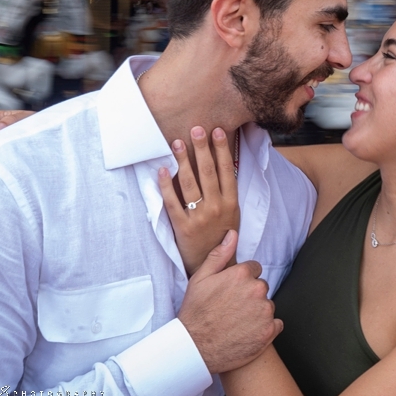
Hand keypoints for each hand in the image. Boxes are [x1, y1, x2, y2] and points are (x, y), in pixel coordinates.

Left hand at [157, 127, 239, 275]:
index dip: (221, 150)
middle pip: (208, 172)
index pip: (227, 170)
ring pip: (190, 183)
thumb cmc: (222, 238)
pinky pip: (172, 202)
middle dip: (202, 148)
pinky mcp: (182, 227)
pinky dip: (166, 185)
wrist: (213, 266)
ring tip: (177, 143)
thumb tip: (223, 164)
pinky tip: (162, 170)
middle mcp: (216, 208)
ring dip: (183, 160)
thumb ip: (227, 192)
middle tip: (196, 129)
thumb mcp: (233, 215)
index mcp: (231, 203)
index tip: (217, 132)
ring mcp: (199, 217)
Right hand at [179, 230, 281, 373]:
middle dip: (250, 296)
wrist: (195, 349)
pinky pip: (275, 324)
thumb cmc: (195, 313)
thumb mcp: (200, 279)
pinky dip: (265, 328)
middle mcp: (257, 290)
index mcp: (242, 274)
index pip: (254, 270)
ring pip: (267, 306)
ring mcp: (265, 311)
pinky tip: (247, 333)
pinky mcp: (269, 331)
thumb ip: (219, 255)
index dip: (241, 281)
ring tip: (237, 323)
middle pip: (261, 288)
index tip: (230, 293)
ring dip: (257, 312)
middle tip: (231, 309)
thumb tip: (233, 235)